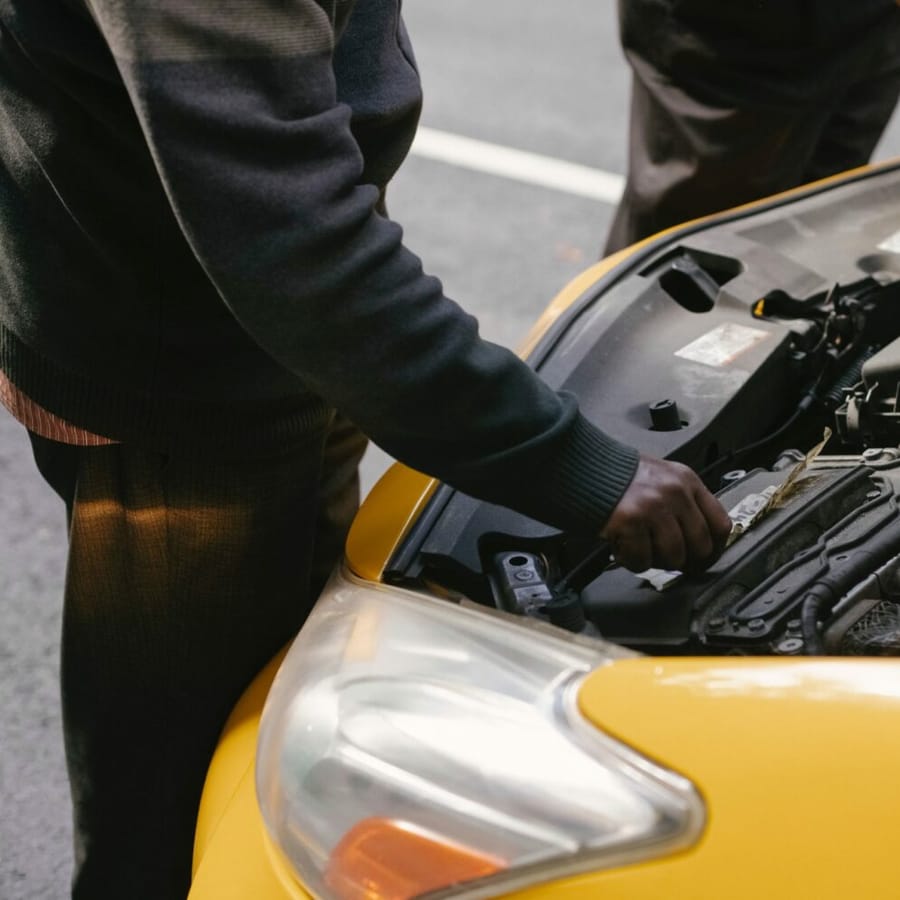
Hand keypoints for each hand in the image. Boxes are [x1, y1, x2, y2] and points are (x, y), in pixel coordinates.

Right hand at [600, 454, 731, 572]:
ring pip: (674, 557)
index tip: (704, 559)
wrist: (581, 466)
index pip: (720, 524)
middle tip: (667, 559)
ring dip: (655, 561)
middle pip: (700, 545)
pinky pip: (643, 560)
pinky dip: (631, 561)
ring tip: (639, 548)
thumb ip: (681, 503)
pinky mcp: (631, 521)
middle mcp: (674, 492)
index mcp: (686, 480)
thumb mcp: (660, 479)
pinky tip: (623, 547)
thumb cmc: (616, 476)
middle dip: (684, 560)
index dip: (715, 549)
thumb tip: (697, 539)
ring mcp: (654, 506)